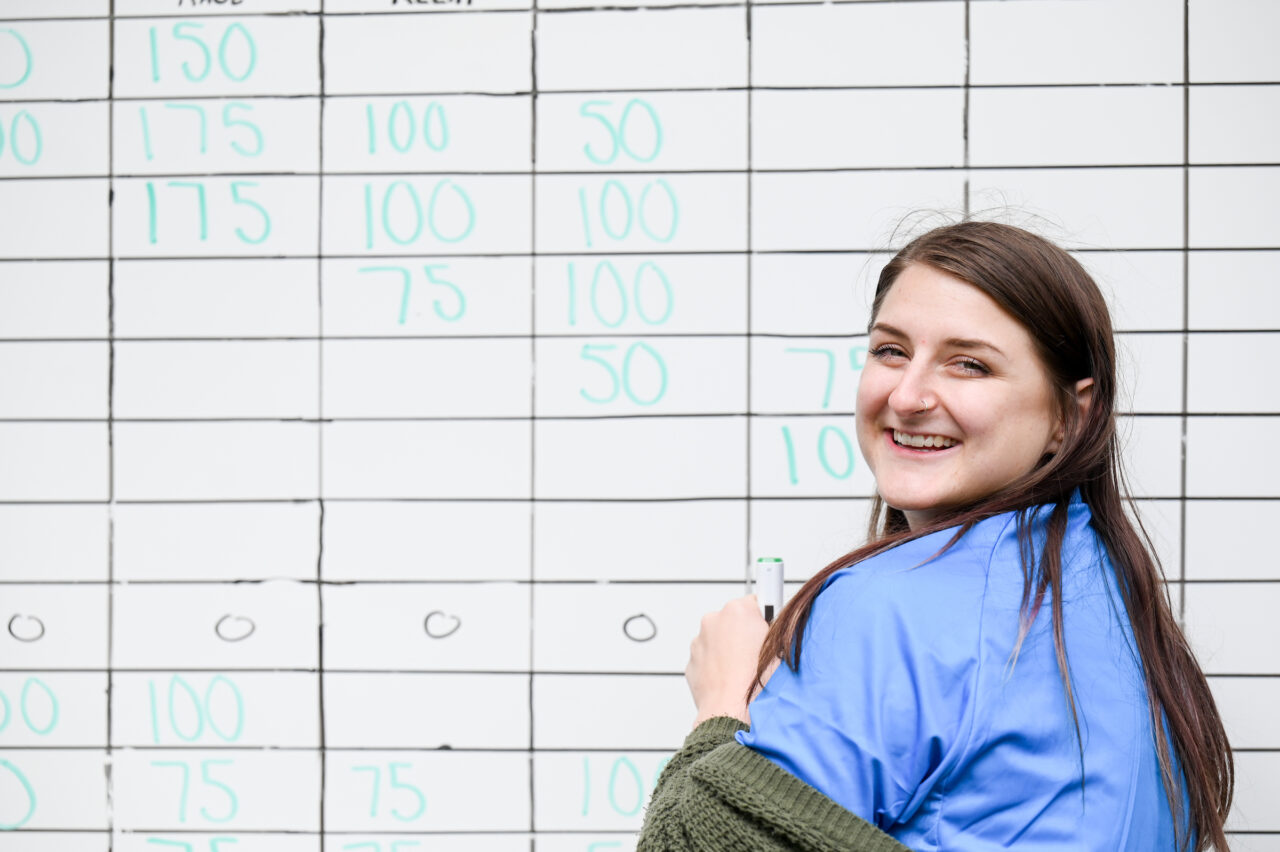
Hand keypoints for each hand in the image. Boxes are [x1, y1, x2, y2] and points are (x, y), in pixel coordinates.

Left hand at [685, 595, 774, 727]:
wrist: (732, 713)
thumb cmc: (757, 685)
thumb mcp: (781, 649)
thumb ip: (776, 628)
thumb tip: (776, 623)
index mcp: (738, 610)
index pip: (757, 601)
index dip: (765, 616)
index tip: (768, 622)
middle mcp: (714, 620)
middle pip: (735, 621)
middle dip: (746, 634)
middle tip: (760, 655)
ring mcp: (700, 641)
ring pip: (720, 639)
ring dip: (731, 650)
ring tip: (745, 673)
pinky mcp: (692, 661)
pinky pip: (709, 657)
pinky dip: (718, 665)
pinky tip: (731, 680)